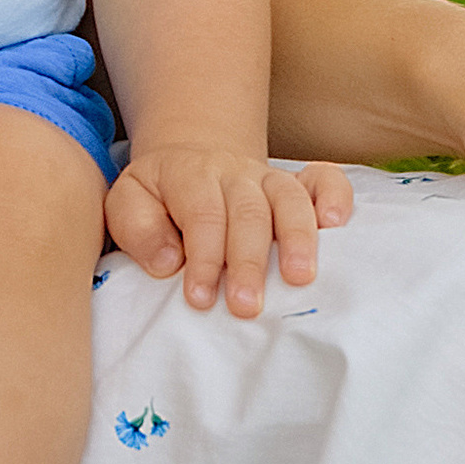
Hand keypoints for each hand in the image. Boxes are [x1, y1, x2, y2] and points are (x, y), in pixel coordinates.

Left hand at [104, 141, 351, 315]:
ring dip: (297, 237)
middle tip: (246, 305)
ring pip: (289, 197)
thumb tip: (171, 262)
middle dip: (248, 260)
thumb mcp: (127, 202)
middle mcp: (234, 173)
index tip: (201, 299)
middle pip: (248, 211)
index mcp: (189, 175)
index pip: (202, 215)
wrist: (190, 157)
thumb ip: (138, 228)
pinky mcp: (296, 182)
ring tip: (300, 277)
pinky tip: (337, 224)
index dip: (204, 258)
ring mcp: (268, 177)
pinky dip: (335, 197)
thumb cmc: (158, 196)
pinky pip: (324, 178)